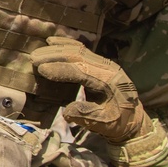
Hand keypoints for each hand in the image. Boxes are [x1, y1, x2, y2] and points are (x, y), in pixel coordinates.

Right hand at [31, 37, 151, 143]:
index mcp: (109, 82)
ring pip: (79, 50)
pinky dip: (66, 44)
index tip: (41, 69)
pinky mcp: (101, 63)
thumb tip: (66, 112)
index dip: (60, 69)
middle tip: (33, 58)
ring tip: (38, 51)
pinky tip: (53, 41)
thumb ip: (86, 116)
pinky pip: (82, 49)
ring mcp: (105, 63)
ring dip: (57, 49)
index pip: (81, 71)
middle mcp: (107, 68)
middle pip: (78, 56)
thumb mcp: (104, 124)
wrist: (134, 119)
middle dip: (54, 55)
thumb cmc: (118, 123)